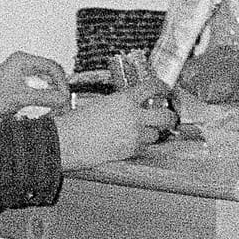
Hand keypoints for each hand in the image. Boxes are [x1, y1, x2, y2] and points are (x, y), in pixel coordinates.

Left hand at [0, 52, 70, 121]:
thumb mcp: (21, 98)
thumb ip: (45, 97)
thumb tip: (64, 99)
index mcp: (22, 60)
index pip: (52, 66)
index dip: (62, 82)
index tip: (66, 97)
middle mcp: (23, 64)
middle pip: (51, 73)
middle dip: (59, 88)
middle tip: (65, 104)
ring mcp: (22, 74)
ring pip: (47, 81)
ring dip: (54, 94)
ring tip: (58, 107)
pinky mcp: (20, 85)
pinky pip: (40, 88)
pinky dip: (47, 97)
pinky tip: (49, 106)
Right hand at [52, 81, 177, 169]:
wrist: (68, 141)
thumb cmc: (77, 122)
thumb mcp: (101, 103)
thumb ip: (121, 103)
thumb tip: (132, 104)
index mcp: (125, 99)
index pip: (153, 87)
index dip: (162, 87)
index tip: (164, 89)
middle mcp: (134, 116)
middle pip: (166, 116)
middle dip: (170, 117)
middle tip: (169, 116)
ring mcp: (134, 135)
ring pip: (156, 135)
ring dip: (153, 132)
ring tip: (144, 131)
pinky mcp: (129, 151)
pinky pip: (144, 147)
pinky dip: (141, 144)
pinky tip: (131, 141)